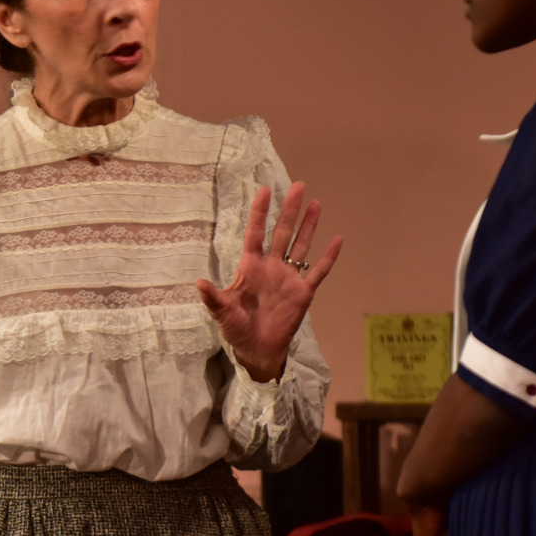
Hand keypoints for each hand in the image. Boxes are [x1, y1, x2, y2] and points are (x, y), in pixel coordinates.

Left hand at [197, 183, 342, 381]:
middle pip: (282, 232)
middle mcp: (271, 267)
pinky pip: (318, 271)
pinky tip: (337, 239)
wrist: (257, 349)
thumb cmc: (237, 329)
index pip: (256, 233)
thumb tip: (198, 284)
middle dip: (290, 210)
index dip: (260, 212)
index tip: (265, 190)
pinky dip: (328, 257)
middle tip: (299, 186)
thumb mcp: (223, 313)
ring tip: (316, 203)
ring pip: (301, 245)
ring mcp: (288, 278)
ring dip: (309, 226)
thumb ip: (213, 298)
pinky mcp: (303, 292)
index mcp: (250, 267)